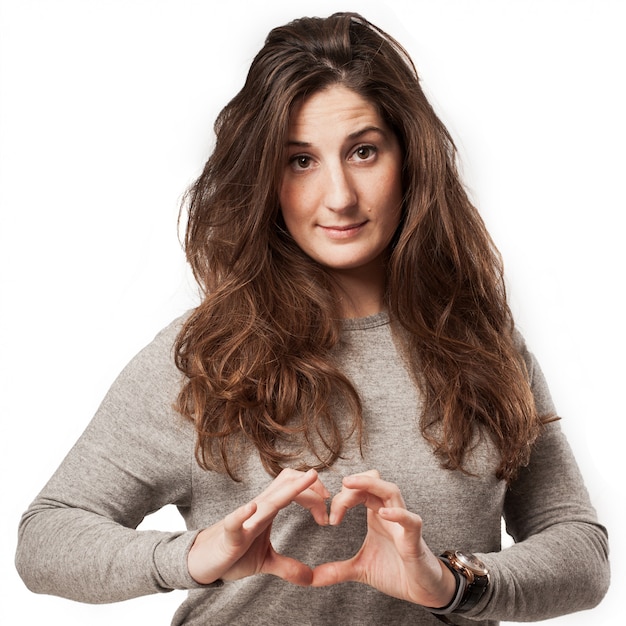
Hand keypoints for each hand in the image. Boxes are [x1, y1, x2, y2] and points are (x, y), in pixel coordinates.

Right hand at [187, 468, 328, 586]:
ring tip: (308, 480)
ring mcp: (244, 519)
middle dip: (310, 486)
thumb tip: (310, 578)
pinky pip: (234, 521)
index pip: (293, 487)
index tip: (329, 503)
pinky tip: (251, 510)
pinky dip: (242, 515)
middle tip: (328, 500)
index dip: (313, 489)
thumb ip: (288, 566)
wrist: (203, 561)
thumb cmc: (234, 552)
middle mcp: (259, 508)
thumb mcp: (266, 561)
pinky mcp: (229, 535)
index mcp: (268, 509)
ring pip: (269, 498)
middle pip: (286, 482)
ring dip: (291, 489)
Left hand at [311, 470, 456, 608]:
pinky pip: (410, 519)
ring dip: (370, 484)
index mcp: (376, 514)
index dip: (342, 498)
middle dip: (353, 484)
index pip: (359, 491)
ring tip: (350, 485)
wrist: (421, 589)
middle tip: (336, 500)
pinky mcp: (415, 539)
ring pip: (391, 490)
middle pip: (373, 481)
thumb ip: (337, 570)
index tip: (329, 520)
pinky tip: (383, 513)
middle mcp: (390, 512)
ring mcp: (403, 523)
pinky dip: (398, 513)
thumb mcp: (360, 569)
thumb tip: (312, 578)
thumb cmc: (395, 571)